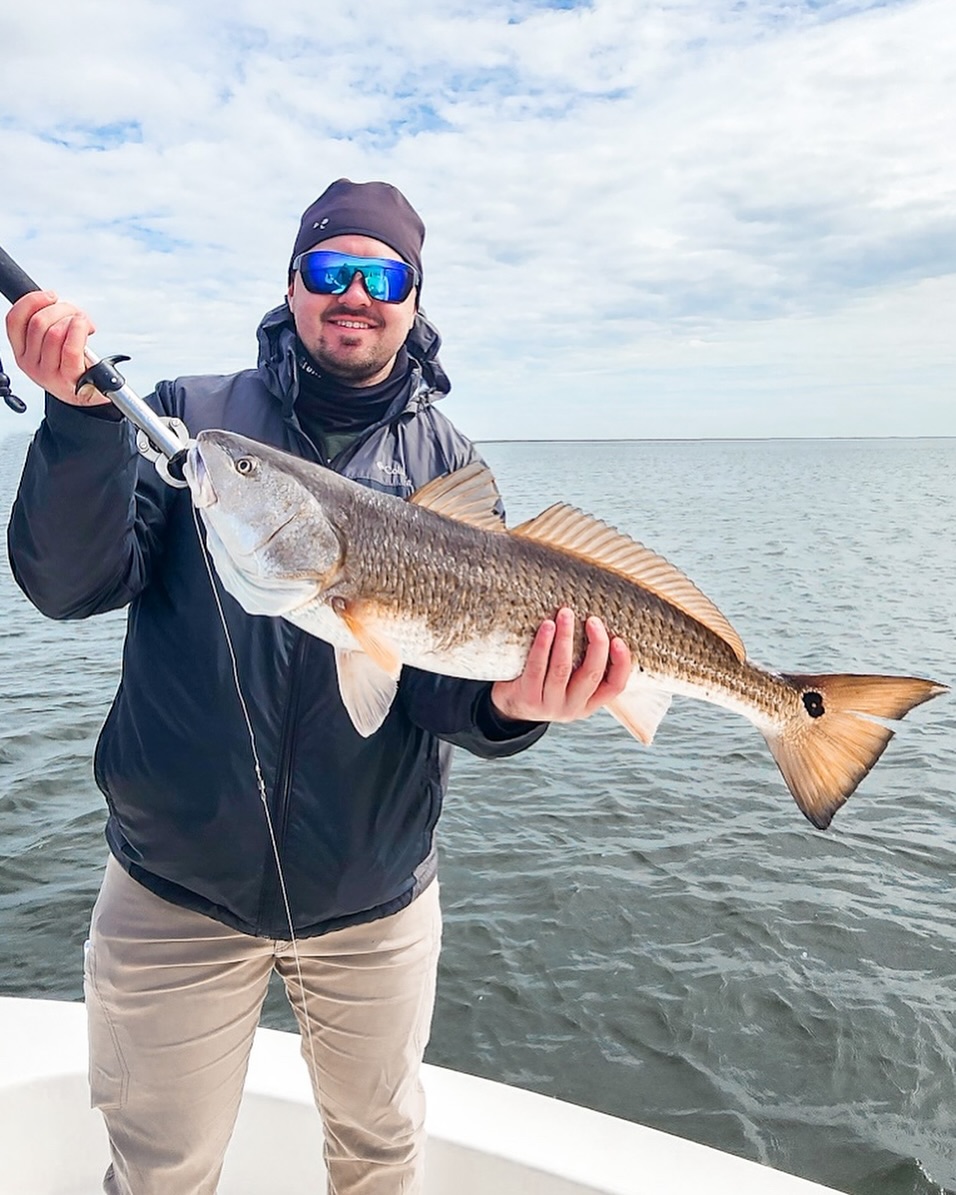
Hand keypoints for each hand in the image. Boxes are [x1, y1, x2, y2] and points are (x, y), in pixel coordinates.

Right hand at [4, 291, 106, 405]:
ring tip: (85, 324)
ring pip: (55, 331)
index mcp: (21, 351)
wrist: (89, 394)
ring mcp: (47, 373)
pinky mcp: (67, 379)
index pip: (14, 319)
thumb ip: (46, 324)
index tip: (51, 296)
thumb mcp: (51, 345)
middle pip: (38, 321)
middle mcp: (29, 363)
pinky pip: (70, 348)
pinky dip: (79, 330)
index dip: (32, 300)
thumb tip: (54, 302)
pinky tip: (86, 327)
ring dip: (74, 319)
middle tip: (76, 314)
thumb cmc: (73, 367)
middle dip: (62, 309)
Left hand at [491, 607, 630, 723]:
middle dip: (596, 644)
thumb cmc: (545, 684)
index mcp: (589, 703)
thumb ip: (584, 665)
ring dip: (566, 638)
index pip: (615, 685)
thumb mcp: (570, 683)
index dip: (621, 663)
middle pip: (591, 674)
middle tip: (593, 620)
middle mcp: (573, 707)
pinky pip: (537, 667)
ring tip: (566, 614)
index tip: (618, 639)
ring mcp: (550, 705)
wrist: (510, 706)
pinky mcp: (528, 698)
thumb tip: (599, 625)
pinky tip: (547, 626)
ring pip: (562, 669)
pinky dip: (543, 644)